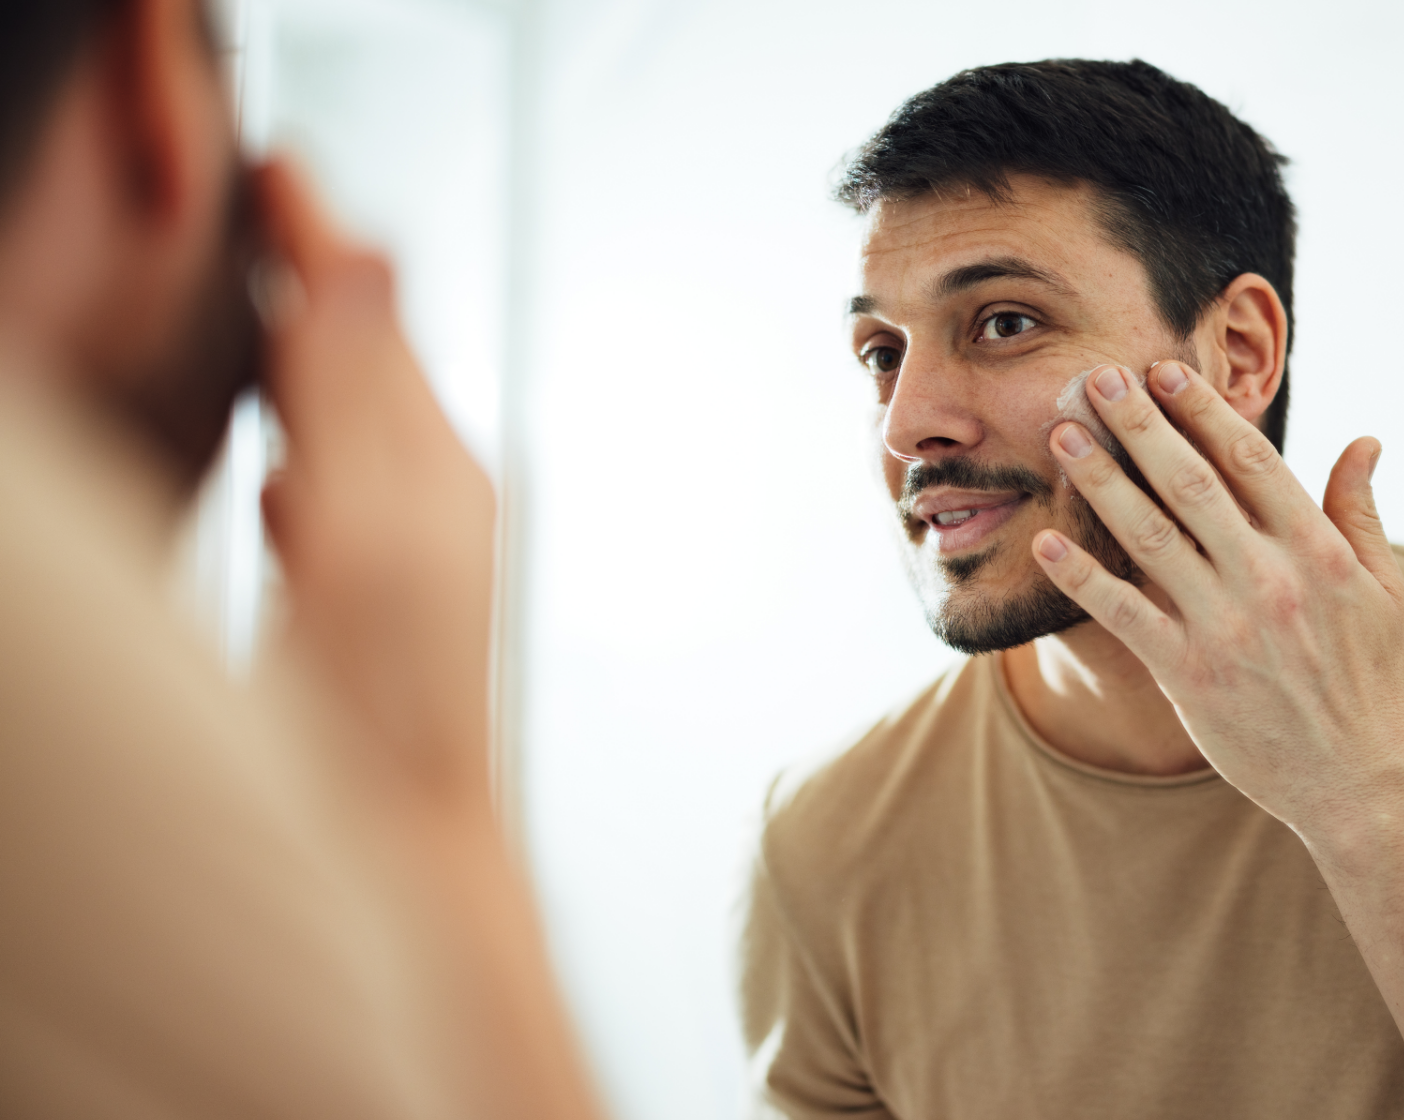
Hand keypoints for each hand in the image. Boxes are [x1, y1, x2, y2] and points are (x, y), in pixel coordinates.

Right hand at [254, 159, 496, 808]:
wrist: (409, 845)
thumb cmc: (390, 716)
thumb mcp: (364, 533)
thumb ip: (357, 398)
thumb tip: (359, 266)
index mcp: (434, 467)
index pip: (370, 316)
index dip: (317, 240)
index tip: (281, 171)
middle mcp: (437, 500)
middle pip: (371, 358)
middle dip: (319, 283)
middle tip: (274, 208)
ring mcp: (412, 556)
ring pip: (354, 425)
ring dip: (309, 362)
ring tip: (265, 304)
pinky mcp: (380, 612)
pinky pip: (342, 505)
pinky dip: (308, 462)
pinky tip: (281, 471)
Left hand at [1031, 361, 1403, 834]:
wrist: (1353, 777)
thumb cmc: (1368, 675)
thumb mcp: (1383, 588)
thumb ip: (1360, 511)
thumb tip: (1363, 439)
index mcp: (1318, 550)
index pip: (1250, 460)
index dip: (1203, 410)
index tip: (1164, 369)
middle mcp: (1269, 579)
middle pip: (1191, 483)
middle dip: (1140, 424)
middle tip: (1098, 378)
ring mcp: (1226, 626)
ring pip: (1150, 537)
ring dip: (1101, 481)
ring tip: (1063, 436)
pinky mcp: (1189, 673)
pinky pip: (1123, 613)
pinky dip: (1082, 576)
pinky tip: (1046, 540)